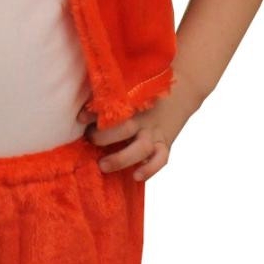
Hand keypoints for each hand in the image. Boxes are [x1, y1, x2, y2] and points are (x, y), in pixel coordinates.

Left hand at [75, 72, 200, 183]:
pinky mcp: (165, 143)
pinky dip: (150, 169)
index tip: (80, 118)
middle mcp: (144, 117)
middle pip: (125, 128)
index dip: (94, 113)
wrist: (183, 89)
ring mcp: (156, 131)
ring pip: (141, 148)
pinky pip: (161, 159)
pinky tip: (136, 176)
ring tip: (102, 165)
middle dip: (105, 136)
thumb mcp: (131, 86)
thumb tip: (81, 112)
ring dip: (121, 157)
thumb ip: (110, 96)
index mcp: (134, 99)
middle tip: (90, 139)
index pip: (113, 106)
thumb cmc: (147, 88)